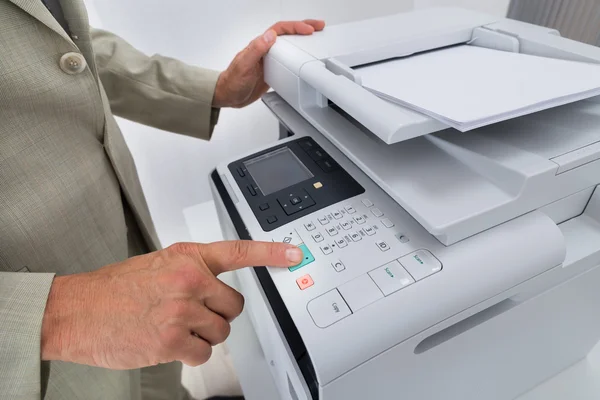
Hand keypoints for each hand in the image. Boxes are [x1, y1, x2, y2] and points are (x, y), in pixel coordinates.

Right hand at [40, 240, 302, 368]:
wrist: (77, 311)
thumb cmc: (114, 288)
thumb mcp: (157, 264)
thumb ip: (191, 270)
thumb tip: (216, 285)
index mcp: (187, 258)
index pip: (238, 251)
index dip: (271, 253)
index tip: (294, 254)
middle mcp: (188, 280)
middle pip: (234, 306)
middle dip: (218, 314)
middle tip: (192, 313)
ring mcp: (181, 310)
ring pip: (221, 332)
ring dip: (202, 335)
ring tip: (173, 326)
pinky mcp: (171, 340)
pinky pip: (203, 352)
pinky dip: (190, 353)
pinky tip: (167, 342)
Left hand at [212, 20, 325, 107]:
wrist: (229, 96)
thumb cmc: (232, 81)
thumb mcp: (244, 65)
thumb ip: (256, 49)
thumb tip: (270, 35)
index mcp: (260, 45)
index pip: (280, 30)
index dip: (295, 27)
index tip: (308, 29)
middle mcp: (266, 51)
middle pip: (288, 34)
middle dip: (304, 27)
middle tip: (319, 27)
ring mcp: (270, 60)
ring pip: (290, 46)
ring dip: (303, 41)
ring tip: (316, 38)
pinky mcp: (272, 71)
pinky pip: (288, 60)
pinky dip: (299, 57)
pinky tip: (305, 59)